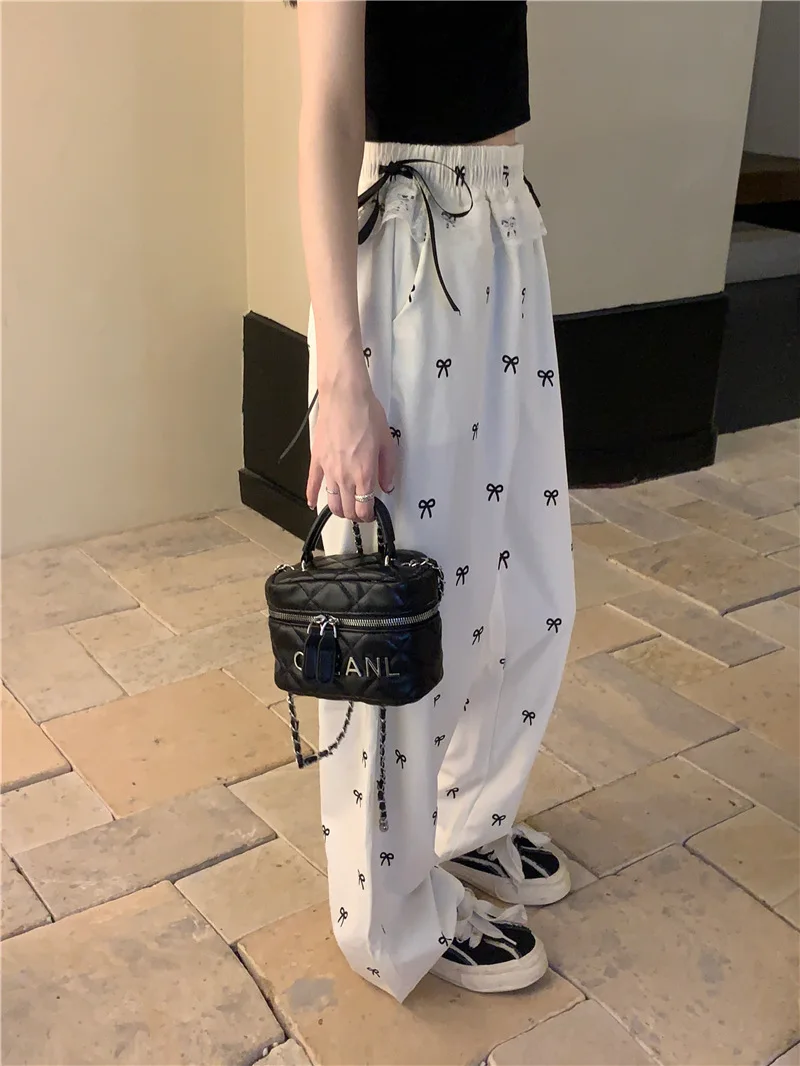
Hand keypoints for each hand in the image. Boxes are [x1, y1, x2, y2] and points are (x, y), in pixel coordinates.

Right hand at [306, 370, 395, 521]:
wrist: (345, 397)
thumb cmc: (366, 415)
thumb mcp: (387, 443)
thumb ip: (388, 469)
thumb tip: (386, 486)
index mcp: (364, 474)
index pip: (364, 508)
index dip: (368, 516)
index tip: (371, 513)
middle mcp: (345, 476)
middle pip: (347, 509)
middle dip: (355, 515)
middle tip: (360, 511)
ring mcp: (328, 470)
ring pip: (331, 502)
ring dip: (339, 509)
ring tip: (345, 508)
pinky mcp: (317, 460)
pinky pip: (312, 484)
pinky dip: (312, 496)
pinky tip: (313, 503)